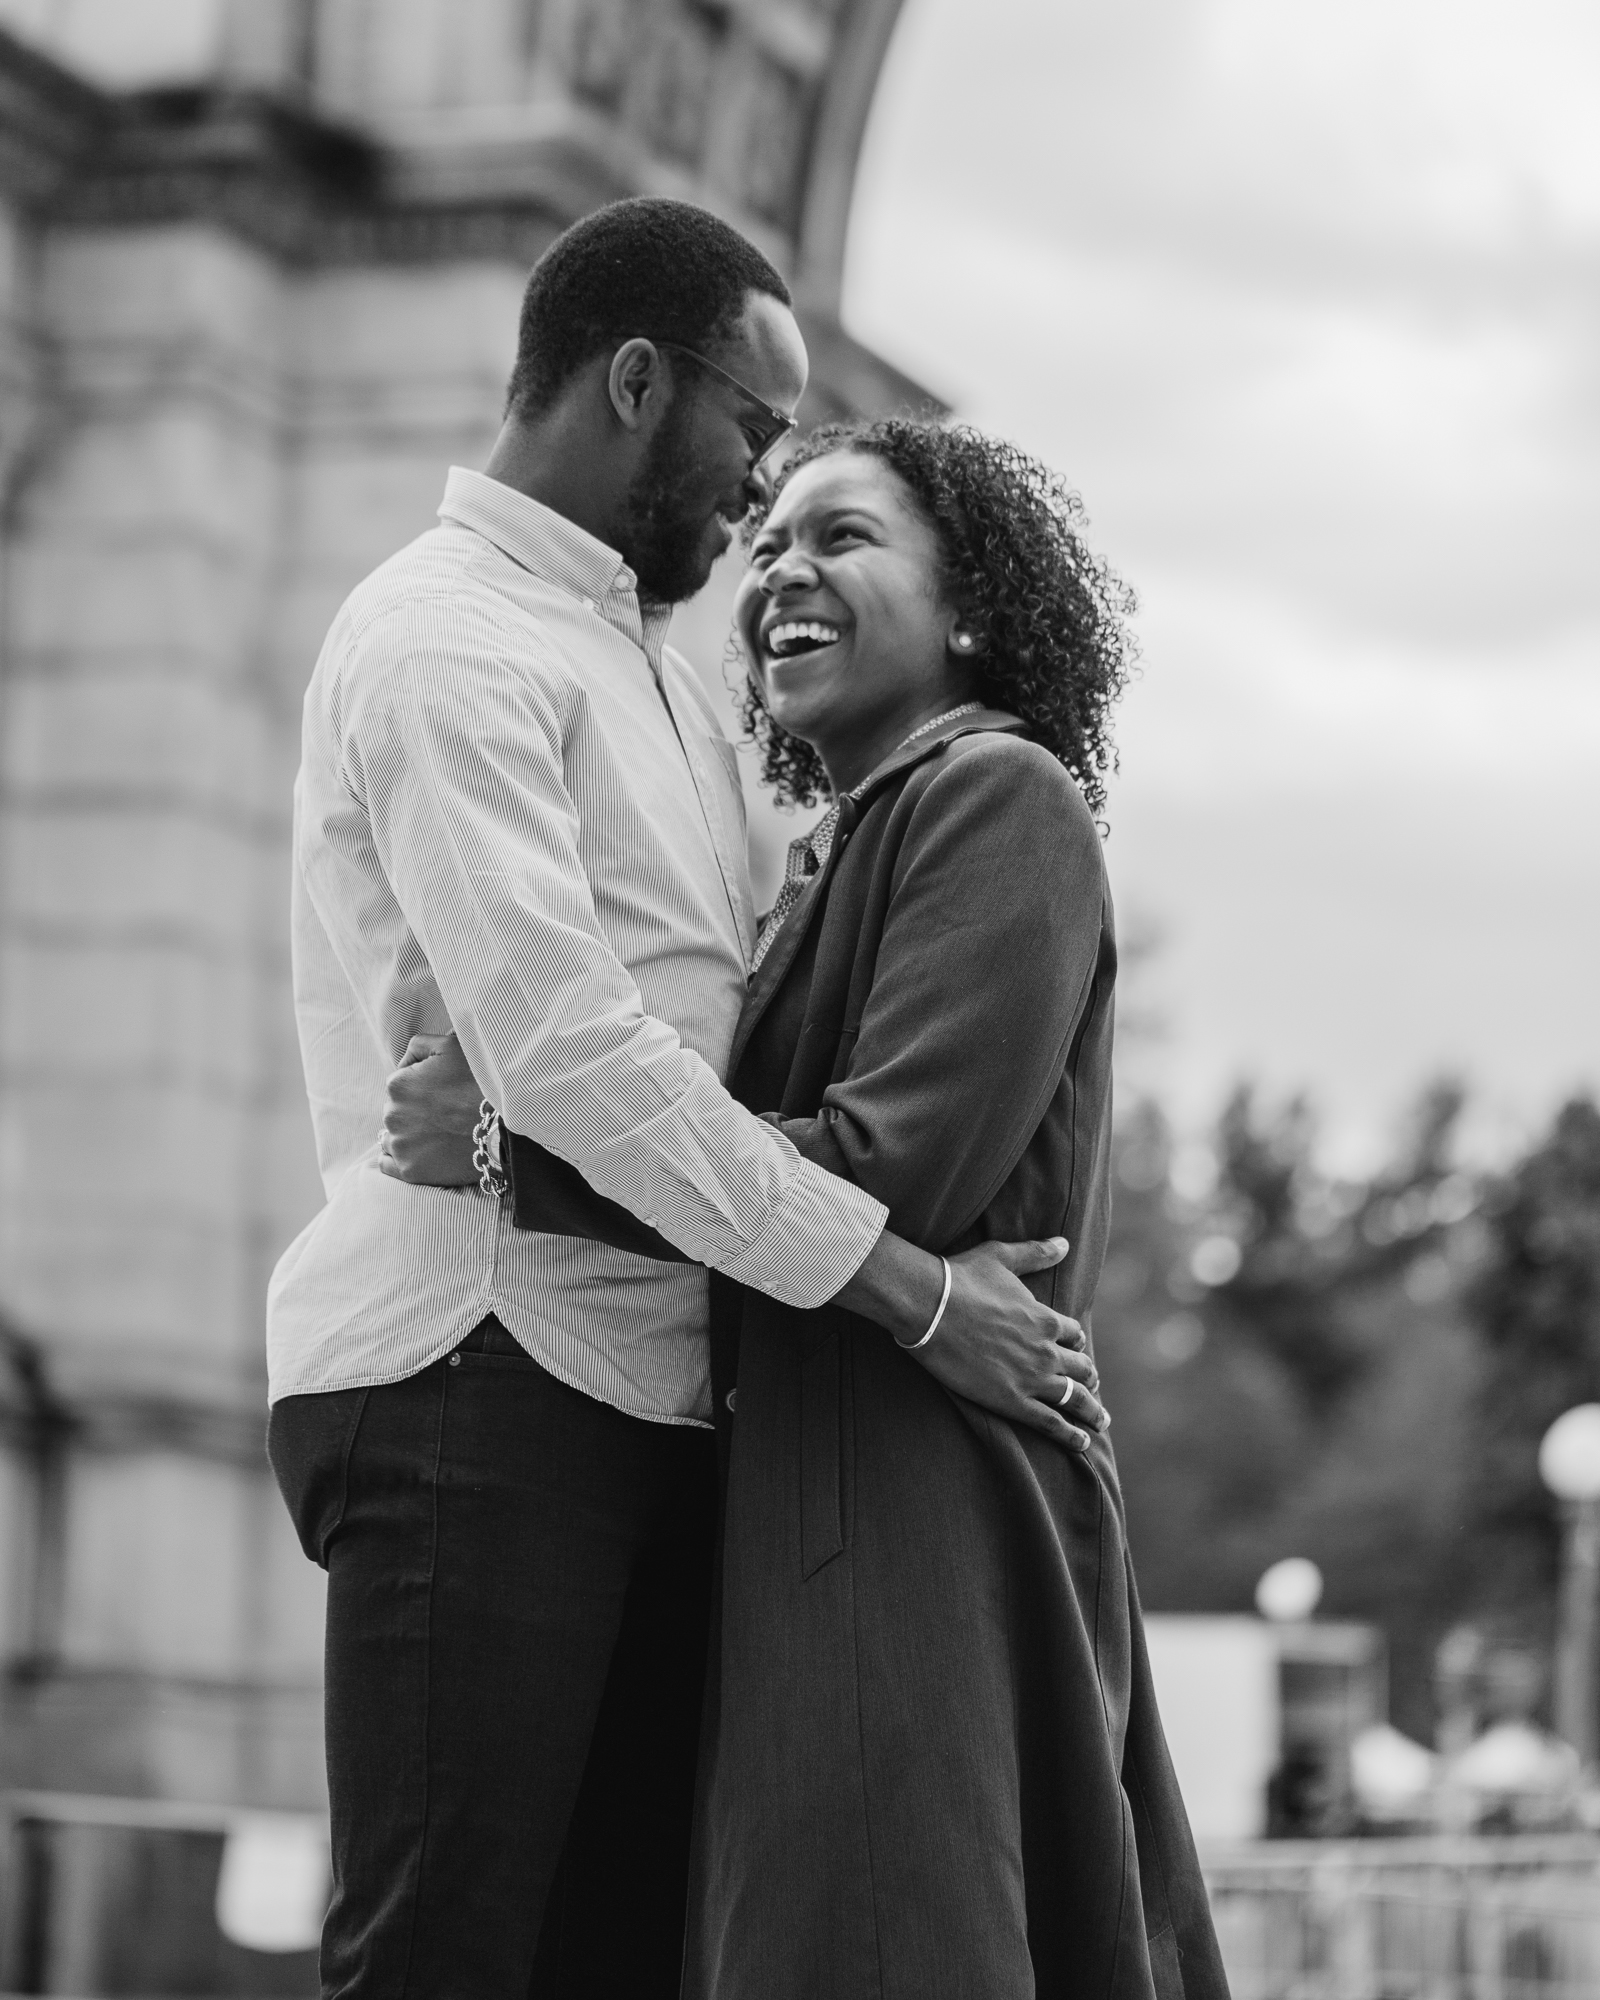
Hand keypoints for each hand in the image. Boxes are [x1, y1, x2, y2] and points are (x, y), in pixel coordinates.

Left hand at [378, 1033, 482, 1185]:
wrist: (504, 1127)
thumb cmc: (481, 1083)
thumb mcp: (451, 1046)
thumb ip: (420, 1044)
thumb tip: (407, 1059)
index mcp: (398, 1084)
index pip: (402, 1081)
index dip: (423, 1083)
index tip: (444, 1090)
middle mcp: (392, 1115)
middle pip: (398, 1109)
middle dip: (415, 1109)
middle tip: (446, 1112)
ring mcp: (400, 1145)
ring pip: (393, 1135)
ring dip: (408, 1133)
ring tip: (437, 1133)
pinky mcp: (409, 1171)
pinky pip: (387, 1163)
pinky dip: (398, 1157)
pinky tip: (418, 1151)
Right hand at [913, 1238, 1107, 1450]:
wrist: (930, 1306)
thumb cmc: (962, 1278)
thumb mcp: (1002, 1257)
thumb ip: (1036, 1252)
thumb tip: (1064, 1243)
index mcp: (1044, 1318)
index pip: (1073, 1334)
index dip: (1075, 1342)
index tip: (1076, 1348)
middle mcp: (1045, 1350)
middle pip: (1080, 1368)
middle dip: (1088, 1377)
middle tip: (1093, 1388)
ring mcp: (1031, 1377)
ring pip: (1074, 1398)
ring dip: (1091, 1411)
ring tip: (1101, 1421)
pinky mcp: (1012, 1400)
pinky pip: (1051, 1423)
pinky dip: (1070, 1435)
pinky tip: (1082, 1442)